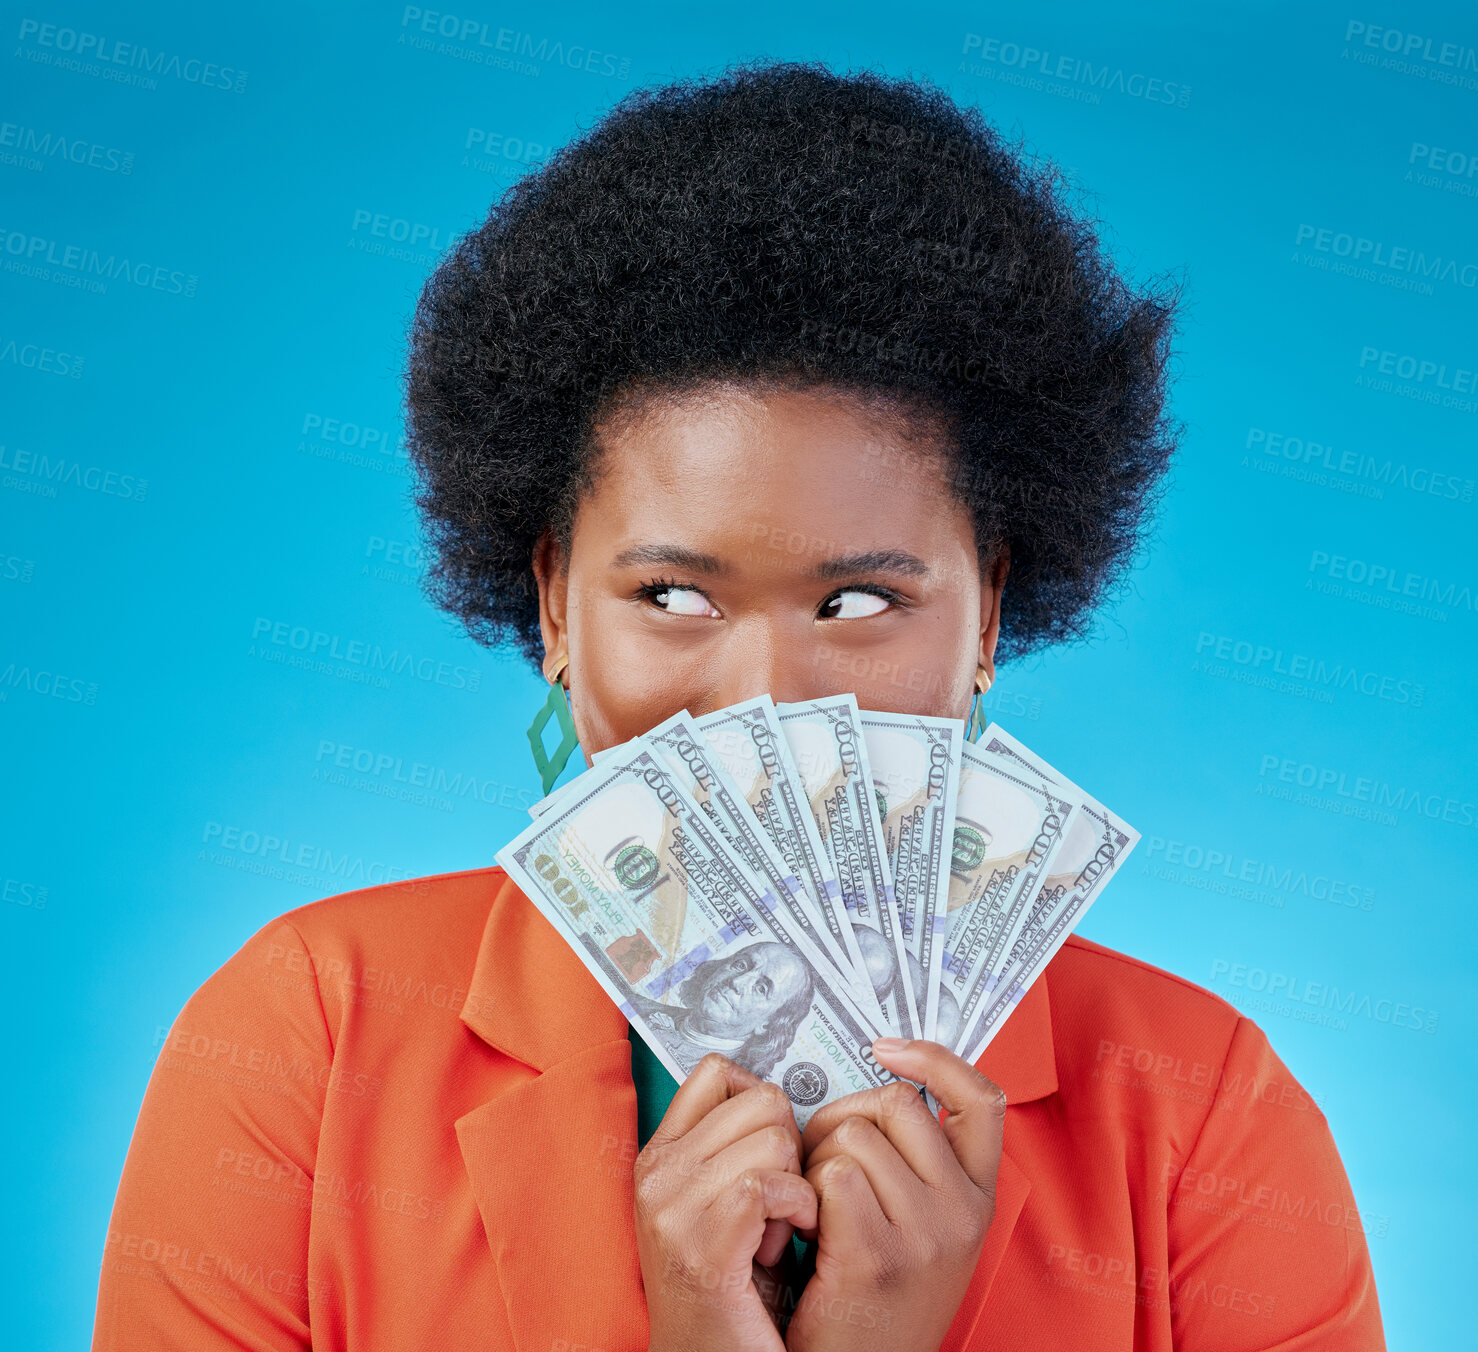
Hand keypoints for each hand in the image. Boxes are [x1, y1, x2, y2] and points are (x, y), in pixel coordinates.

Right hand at [636, 1053, 817, 1351]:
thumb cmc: (733, 1293)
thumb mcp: (718, 1203)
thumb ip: (732, 1147)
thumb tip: (779, 1099)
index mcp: (660, 1155)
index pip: (718, 1071)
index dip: (762, 1101)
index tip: (770, 1153)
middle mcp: (658, 1173)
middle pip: (761, 1098)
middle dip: (788, 1147)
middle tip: (777, 1205)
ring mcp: (674, 1208)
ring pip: (776, 1138)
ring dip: (796, 1184)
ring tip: (778, 1231)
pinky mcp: (704, 1244)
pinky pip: (774, 1184)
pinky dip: (799, 1210)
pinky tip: (787, 1243)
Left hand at [785, 1038, 1006, 1351]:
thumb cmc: (871, 1297)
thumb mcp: (920, 1226)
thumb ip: (914, 1162)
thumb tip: (876, 1078)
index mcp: (976, 1198)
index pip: (981, 1101)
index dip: (937, 1060)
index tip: (888, 1049)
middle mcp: (962, 1213)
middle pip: (893, 1103)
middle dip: (843, 1117)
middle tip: (823, 1164)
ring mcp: (925, 1234)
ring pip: (852, 1134)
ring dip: (816, 1159)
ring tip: (815, 1209)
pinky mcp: (877, 1255)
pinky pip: (830, 1174)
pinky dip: (804, 1193)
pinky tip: (806, 1232)